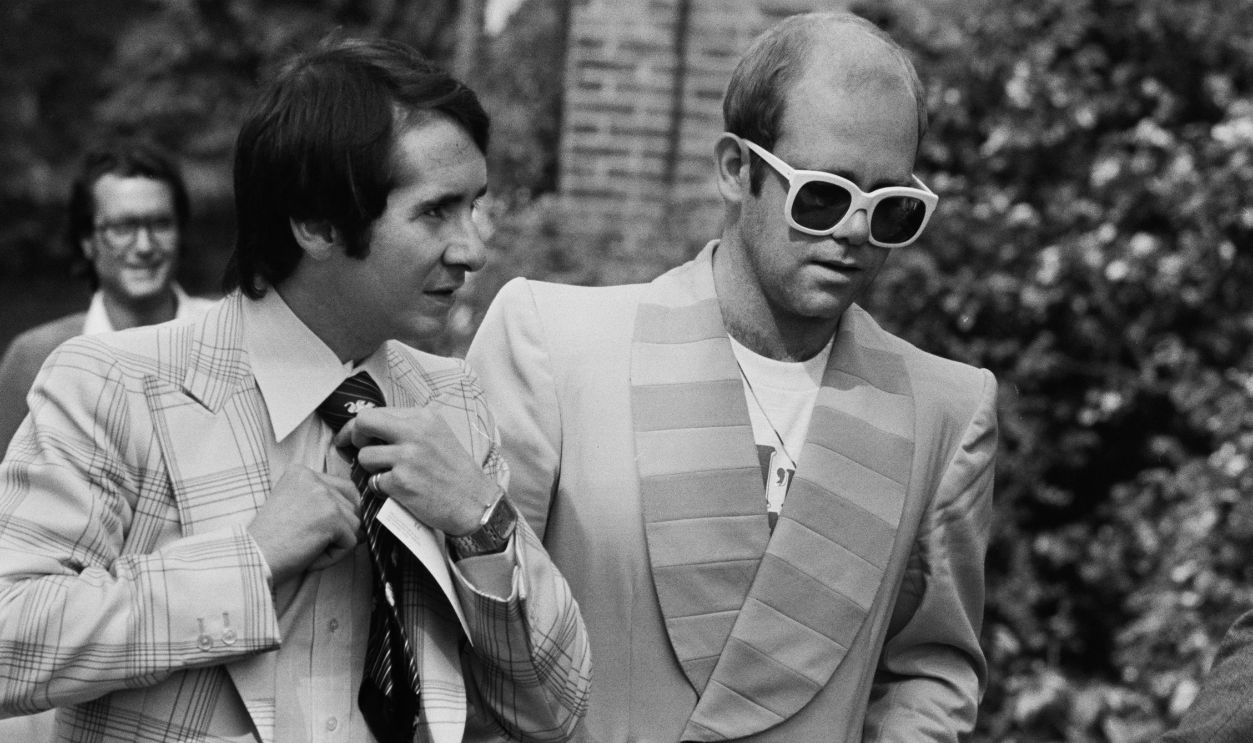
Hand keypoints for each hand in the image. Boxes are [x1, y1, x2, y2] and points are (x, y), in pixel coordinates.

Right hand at [247, 464, 360, 585]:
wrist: (251, 558)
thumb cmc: (269, 540)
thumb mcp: (294, 507)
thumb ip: (323, 502)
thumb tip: (362, 518)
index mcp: (301, 472)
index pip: (344, 489)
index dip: (335, 515)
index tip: (307, 527)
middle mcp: (314, 478)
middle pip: (352, 506)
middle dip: (336, 530)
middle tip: (305, 540)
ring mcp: (324, 496)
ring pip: (354, 525)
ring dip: (334, 543)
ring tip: (305, 547)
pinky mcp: (332, 518)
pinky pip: (351, 543)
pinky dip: (333, 556)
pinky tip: (308, 555)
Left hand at [335, 406, 498, 535]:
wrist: (474, 502)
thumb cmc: (454, 471)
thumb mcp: (437, 435)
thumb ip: (407, 427)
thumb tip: (368, 428)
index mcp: (423, 417)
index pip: (376, 412)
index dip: (359, 426)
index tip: (352, 437)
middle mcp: (415, 432)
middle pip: (363, 423)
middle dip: (353, 437)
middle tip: (360, 450)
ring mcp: (407, 457)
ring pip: (364, 456)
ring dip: (371, 469)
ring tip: (392, 475)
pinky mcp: (401, 482)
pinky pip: (373, 482)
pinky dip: (382, 488)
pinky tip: (400, 490)